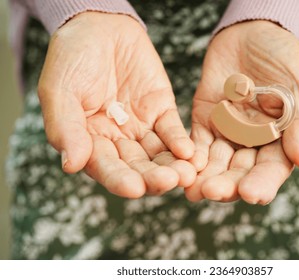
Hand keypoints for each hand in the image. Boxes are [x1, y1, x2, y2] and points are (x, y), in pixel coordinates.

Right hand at [38, 12, 195, 197]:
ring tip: (186, 173)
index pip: (105, 167)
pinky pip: (172, 130)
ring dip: (173, 165)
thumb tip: (71, 165)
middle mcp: (117, 140)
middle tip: (169, 181)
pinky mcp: (162, 111)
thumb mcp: (60, 90)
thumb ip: (65, 127)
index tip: (134, 189)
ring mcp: (141, 127)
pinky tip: (188, 151)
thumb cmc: (72, 58)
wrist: (100, 26)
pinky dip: (180, 141)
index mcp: (90, 141)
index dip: (119, 180)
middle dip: (153, 177)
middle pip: (137, 166)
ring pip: (158, 153)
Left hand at [185, 21, 298, 203]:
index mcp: (281, 140)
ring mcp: (228, 133)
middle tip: (212, 192)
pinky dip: (191, 156)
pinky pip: (197, 143)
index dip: (262, 183)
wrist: (250, 33)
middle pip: (240, 172)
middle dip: (227, 184)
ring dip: (205, 177)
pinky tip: (183, 167)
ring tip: (193, 190)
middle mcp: (253, 143)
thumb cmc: (282, 57)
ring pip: (216, 163)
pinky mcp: (205, 122)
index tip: (251, 194)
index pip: (272, 169)